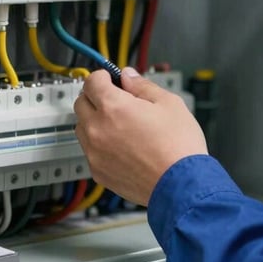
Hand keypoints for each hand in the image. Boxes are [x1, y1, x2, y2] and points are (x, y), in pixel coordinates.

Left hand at [74, 67, 207, 205]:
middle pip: (81, 103)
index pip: (91, 82)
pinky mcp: (99, 173)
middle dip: (95, 96)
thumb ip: (143, 85)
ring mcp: (95, 154)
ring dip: (94, 120)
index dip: (102, 76)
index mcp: (113, 107)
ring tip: (119, 123)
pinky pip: (90, 151)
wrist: (181, 185)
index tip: (110, 78)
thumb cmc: (178, 146)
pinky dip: (99, 144)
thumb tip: (128, 76)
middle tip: (115, 98)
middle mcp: (98, 130)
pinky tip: (122, 145)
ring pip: (82, 128)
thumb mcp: (168, 103)